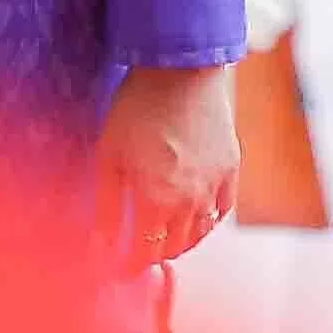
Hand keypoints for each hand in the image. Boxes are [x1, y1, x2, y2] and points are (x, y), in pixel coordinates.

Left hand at [95, 64, 238, 271]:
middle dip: (152, 255)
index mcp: (157, 200)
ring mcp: (215, 185)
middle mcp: (191, 200)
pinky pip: (222, 211)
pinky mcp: (231, 169)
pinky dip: (207, 222)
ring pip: (201, 234)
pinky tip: (194, 218)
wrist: (180, 68)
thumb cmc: (137, 107)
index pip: (145, 253)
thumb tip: (100, 246)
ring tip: (161, 237)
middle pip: (173, 247)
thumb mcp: (110, 156)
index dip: (129, 264)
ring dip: (180, 242)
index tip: (117, 264)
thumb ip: (107, 206)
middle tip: (137, 251)